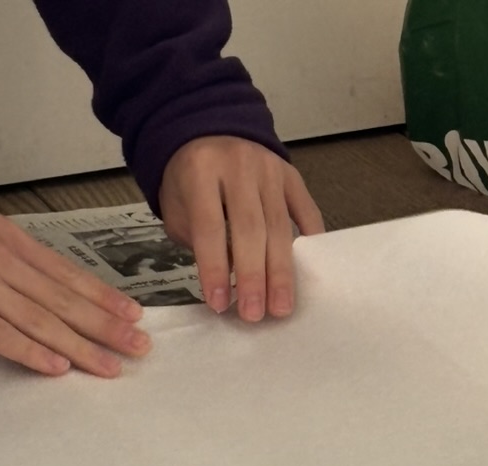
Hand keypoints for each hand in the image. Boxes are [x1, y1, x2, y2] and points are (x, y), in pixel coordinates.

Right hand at [0, 198, 150, 376]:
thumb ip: (22, 260)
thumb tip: (55, 286)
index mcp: (17, 244)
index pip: (70, 275)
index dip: (105, 297)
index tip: (134, 315)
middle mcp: (7, 265)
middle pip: (65, 301)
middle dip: (106, 326)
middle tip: (138, 346)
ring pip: (41, 321)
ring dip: (80, 346)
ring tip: (110, 365)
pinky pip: (0, 335)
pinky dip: (30, 352)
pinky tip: (57, 367)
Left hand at [159, 136, 324, 321]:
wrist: (207, 128)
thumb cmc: (189, 181)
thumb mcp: (178, 208)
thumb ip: (199, 241)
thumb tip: (228, 285)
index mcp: (201, 172)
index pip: (210, 227)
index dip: (214, 269)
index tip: (220, 305)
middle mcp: (239, 167)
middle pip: (250, 229)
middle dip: (254, 277)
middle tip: (256, 315)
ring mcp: (269, 168)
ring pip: (278, 226)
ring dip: (280, 271)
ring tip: (281, 307)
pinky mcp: (291, 173)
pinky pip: (305, 210)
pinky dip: (309, 240)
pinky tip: (308, 271)